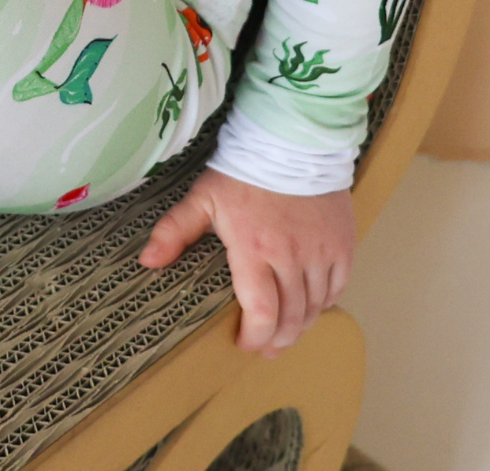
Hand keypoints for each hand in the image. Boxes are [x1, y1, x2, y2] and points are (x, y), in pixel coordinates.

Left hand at [138, 168, 353, 356]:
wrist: (290, 140)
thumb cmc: (243, 171)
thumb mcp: (203, 198)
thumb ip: (175, 230)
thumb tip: (147, 261)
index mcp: (254, 250)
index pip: (261, 312)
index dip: (254, 337)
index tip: (244, 344)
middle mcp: (291, 257)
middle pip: (291, 318)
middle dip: (277, 341)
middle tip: (266, 348)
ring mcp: (320, 253)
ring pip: (315, 307)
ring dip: (300, 325)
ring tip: (286, 333)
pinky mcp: (342, 245)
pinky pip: (337, 287)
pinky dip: (323, 302)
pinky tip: (310, 305)